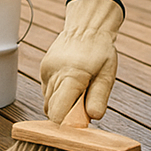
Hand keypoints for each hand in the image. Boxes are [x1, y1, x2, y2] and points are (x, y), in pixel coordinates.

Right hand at [40, 0, 124, 122]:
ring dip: (61, 104)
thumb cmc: (100, 50)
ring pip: (48, 102)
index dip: (68, 123)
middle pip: (52, 111)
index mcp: (71, 76)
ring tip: (78, 90)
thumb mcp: (107, 74)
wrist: (87, 26)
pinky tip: (70, 83)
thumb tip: (93, 117)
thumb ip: (99, 97)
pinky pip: (46, 91)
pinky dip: (57, 94)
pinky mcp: (43, 69)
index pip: (58, 114)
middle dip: (66, 114)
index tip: (81, 120)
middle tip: (83, 103)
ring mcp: (46, 71)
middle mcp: (54, 74)